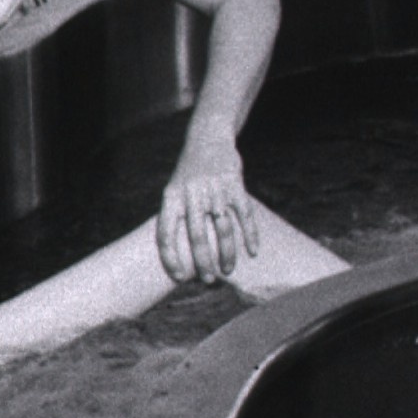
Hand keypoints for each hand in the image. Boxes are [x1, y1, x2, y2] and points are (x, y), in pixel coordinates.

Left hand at [157, 133, 258, 283]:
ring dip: (227, 253)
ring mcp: (214, 189)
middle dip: (203, 263)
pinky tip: (252, 251)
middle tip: (208, 280)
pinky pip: (244, 215)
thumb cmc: (189, 173)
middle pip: (198, 237)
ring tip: (228, 270)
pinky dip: (249, 235)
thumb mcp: (174, 190)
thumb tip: (178, 255)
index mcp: (171, 197)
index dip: (170, 258)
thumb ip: (175, 217)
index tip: (179, 276)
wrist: (208, 138)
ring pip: (223, 229)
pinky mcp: (234, 185)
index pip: (166, 234)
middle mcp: (192, 194)